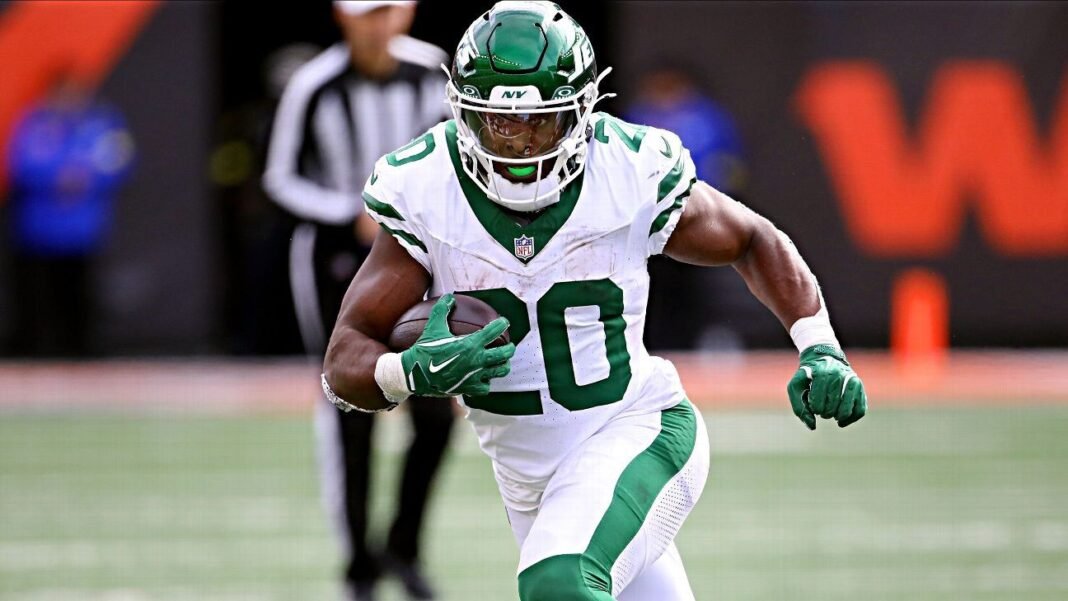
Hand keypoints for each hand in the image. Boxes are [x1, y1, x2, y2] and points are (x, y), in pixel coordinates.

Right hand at [400, 294, 515, 396]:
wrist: (415, 374)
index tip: (503, 322)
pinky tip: (484, 379)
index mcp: (470, 343)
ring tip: (502, 363)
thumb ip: (442, 310)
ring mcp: (474, 375)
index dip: (501, 324)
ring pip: (499, 371)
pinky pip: (485, 387)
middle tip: (510, 346)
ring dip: (503, 366)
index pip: (494, 331)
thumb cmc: (424, 349)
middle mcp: (476, 360)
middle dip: (510, 349)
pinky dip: (487, 382)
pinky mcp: (469, 388)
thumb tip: (449, 297)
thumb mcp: (433, 327)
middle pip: (504, 354)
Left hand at [787, 344, 866, 429]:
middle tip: (820, 408)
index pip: (818, 404)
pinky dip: (851, 419)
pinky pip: (860, 410)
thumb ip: (799, 407)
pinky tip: (841, 421)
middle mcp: (840, 375)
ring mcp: (852, 380)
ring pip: (847, 411)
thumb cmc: (807, 376)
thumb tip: (812, 427)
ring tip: (830, 413)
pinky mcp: (860, 387)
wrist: (824, 356)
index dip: (813, 408)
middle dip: (824, 413)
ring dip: (836, 417)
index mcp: (822, 373)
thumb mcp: (795, 387)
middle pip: (832, 409)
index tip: (812, 403)